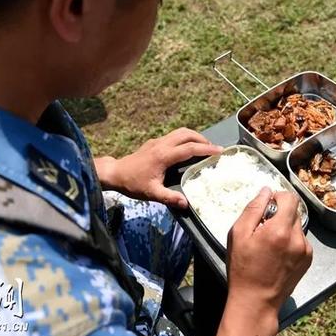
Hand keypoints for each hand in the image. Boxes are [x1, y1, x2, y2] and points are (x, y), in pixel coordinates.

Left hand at [93, 128, 221, 207]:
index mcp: (164, 156)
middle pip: (187, 134)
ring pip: (180, 132)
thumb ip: (169, 198)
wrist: (115, 173)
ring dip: (194, 136)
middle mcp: (162, 144)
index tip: (219, 151)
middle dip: (202, 139)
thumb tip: (186, 204)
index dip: (206, 149)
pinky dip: (185, 138)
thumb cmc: (133, 184)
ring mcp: (157, 141)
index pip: (189, 148)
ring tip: (204, 146)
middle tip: (214, 148)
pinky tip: (187, 148)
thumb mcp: (152, 193)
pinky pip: (173, 135)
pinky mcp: (154, 142)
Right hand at [213, 188, 312, 335]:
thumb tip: (266, 191)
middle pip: (293, 212)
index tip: (267, 206)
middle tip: (263, 229)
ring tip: (269, 244)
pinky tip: (277, 253)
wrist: (256, 301)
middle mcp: (298, 238)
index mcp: (280, 230)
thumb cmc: (243, 269)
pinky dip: (291, 241)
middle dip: (279, 215)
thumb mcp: (239, 234)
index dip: (278, 197)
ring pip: (297, 226)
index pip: (290, 198)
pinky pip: (301, 240)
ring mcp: (305, 250)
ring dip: (285, 228)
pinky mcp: (308, 259)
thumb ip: (254, 208)